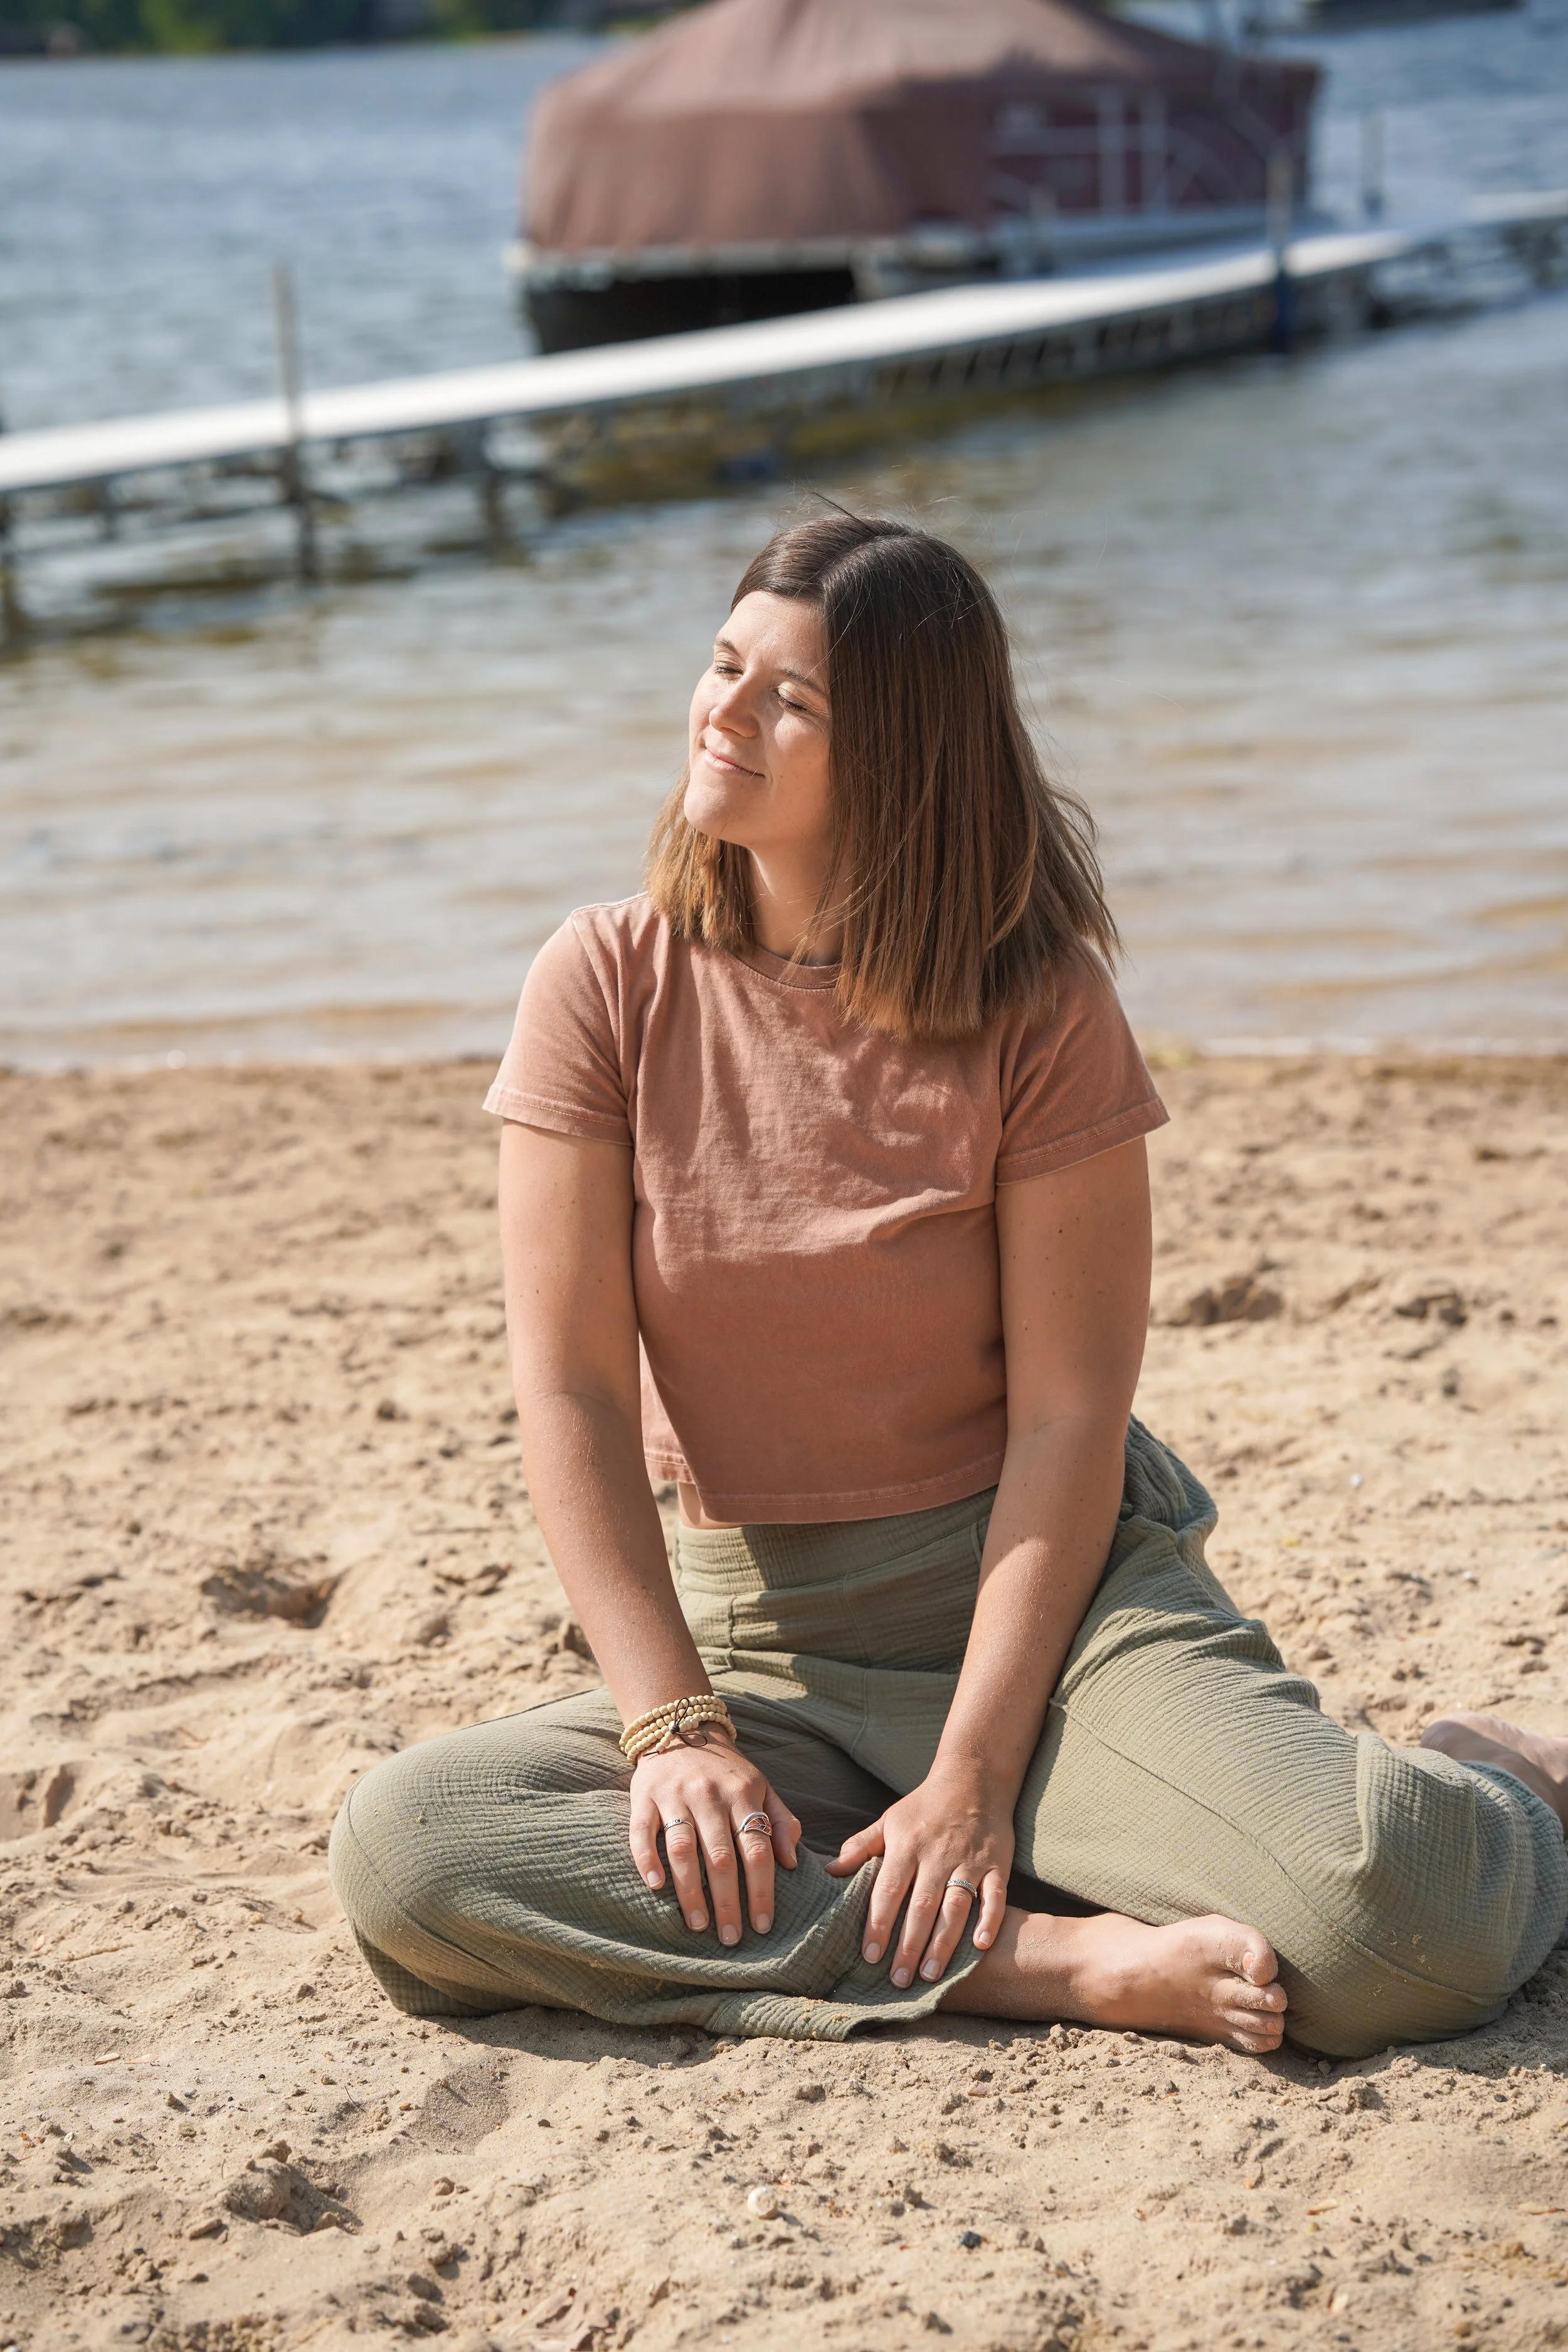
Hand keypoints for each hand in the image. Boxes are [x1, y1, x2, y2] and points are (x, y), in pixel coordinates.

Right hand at [629, 1729, 800, 1945]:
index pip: (757, 1849)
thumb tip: (791, 1863)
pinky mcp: (644, 1795)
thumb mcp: (762, 1786)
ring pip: (682, 1849)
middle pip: (721, 1856)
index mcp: (743, 1794)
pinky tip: (654, 1886)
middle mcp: (709, 1794)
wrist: (682, 1725)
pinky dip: (646, 1860)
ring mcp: (674, 1794)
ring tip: (698, 1924)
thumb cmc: (727, 1769)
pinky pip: (642, 1831)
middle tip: (730, 1938)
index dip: (762, 1890)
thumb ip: (782, 1821)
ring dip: (690, 1891)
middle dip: (728, 1902)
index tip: (763, 1925)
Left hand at [824, 1765, 1012, 1986]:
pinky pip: (995, 1896)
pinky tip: (981, 1946)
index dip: (879, 1924)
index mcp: (907, 1845)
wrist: (973, 1779)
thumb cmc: (924, 1806)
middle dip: (908, 1945)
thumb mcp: (889, 1820)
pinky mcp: (997, 1864)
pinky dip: (990, 1920)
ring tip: (930, 1976)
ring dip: (943, 1943)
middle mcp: (937, 1855)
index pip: (888, 1890)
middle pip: (921, 1906)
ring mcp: (969, 1861)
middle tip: (898, 1980)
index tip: (870, 1956)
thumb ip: (860, 1847)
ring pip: (955, 1907)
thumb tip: (828, 1870)